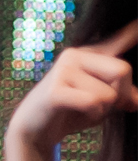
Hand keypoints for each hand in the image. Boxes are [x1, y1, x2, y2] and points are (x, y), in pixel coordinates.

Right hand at [8, 19, 137, 154]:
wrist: (32, 131)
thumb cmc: (68, 113)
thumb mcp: (100, 102)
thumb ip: (120, 95)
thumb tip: (137, 100)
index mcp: (89, 53)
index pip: (120, 37)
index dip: (134, 30)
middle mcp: (76, 55)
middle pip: (123, 70)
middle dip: (122, 95)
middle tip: (112, 107)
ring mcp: (64, 70)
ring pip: (108, 93)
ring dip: (102, 111)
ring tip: (84, 112)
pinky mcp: (56, 90)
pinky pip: (93, 102)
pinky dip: (92, 115)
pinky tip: (77, 114)